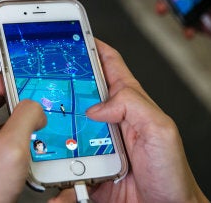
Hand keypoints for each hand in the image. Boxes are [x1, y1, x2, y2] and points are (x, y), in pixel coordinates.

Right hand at [50, 40, 207, 202]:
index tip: (71, 35)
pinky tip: (49, 174)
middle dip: (58, 85)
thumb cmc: (172, 173)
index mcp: (130, 104)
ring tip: (38, 130)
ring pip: (65, 130)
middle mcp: (110, 121)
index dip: (91, 46)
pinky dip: (53, 171)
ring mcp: (96, 145)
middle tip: (38, 81)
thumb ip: (133, 106)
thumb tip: (97, 105)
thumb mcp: (161, 130)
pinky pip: (63, 167)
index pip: (108, 64)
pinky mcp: (87, 170)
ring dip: (50, 131)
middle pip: (78, 94)